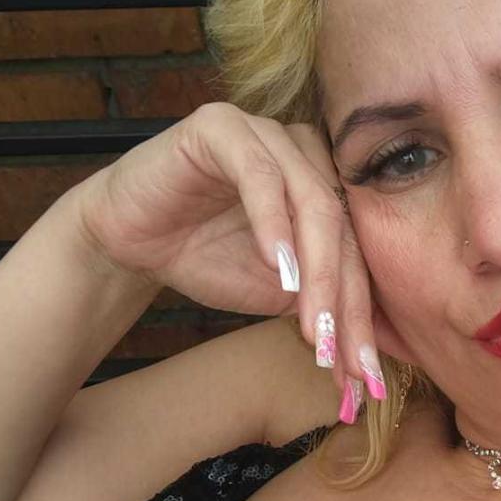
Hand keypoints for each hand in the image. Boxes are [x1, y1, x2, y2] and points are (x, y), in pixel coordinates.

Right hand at [73, 101, 385, 403]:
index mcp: (327, 185)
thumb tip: (369, 356)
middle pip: (342, 229)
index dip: (360, 315)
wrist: (130, 240)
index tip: (363, 374)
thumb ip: (323, 304)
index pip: (356, 252)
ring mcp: (267, 132)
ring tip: (314, 327)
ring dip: (316, 270)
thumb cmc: (206, 258)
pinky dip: (272, 224)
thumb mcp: (277, 292)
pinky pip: (259, 175)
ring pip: (312, 201)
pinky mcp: (223, 126)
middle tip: (339, 355)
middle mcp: (305, 152)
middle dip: (344, 301)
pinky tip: (277, 268)